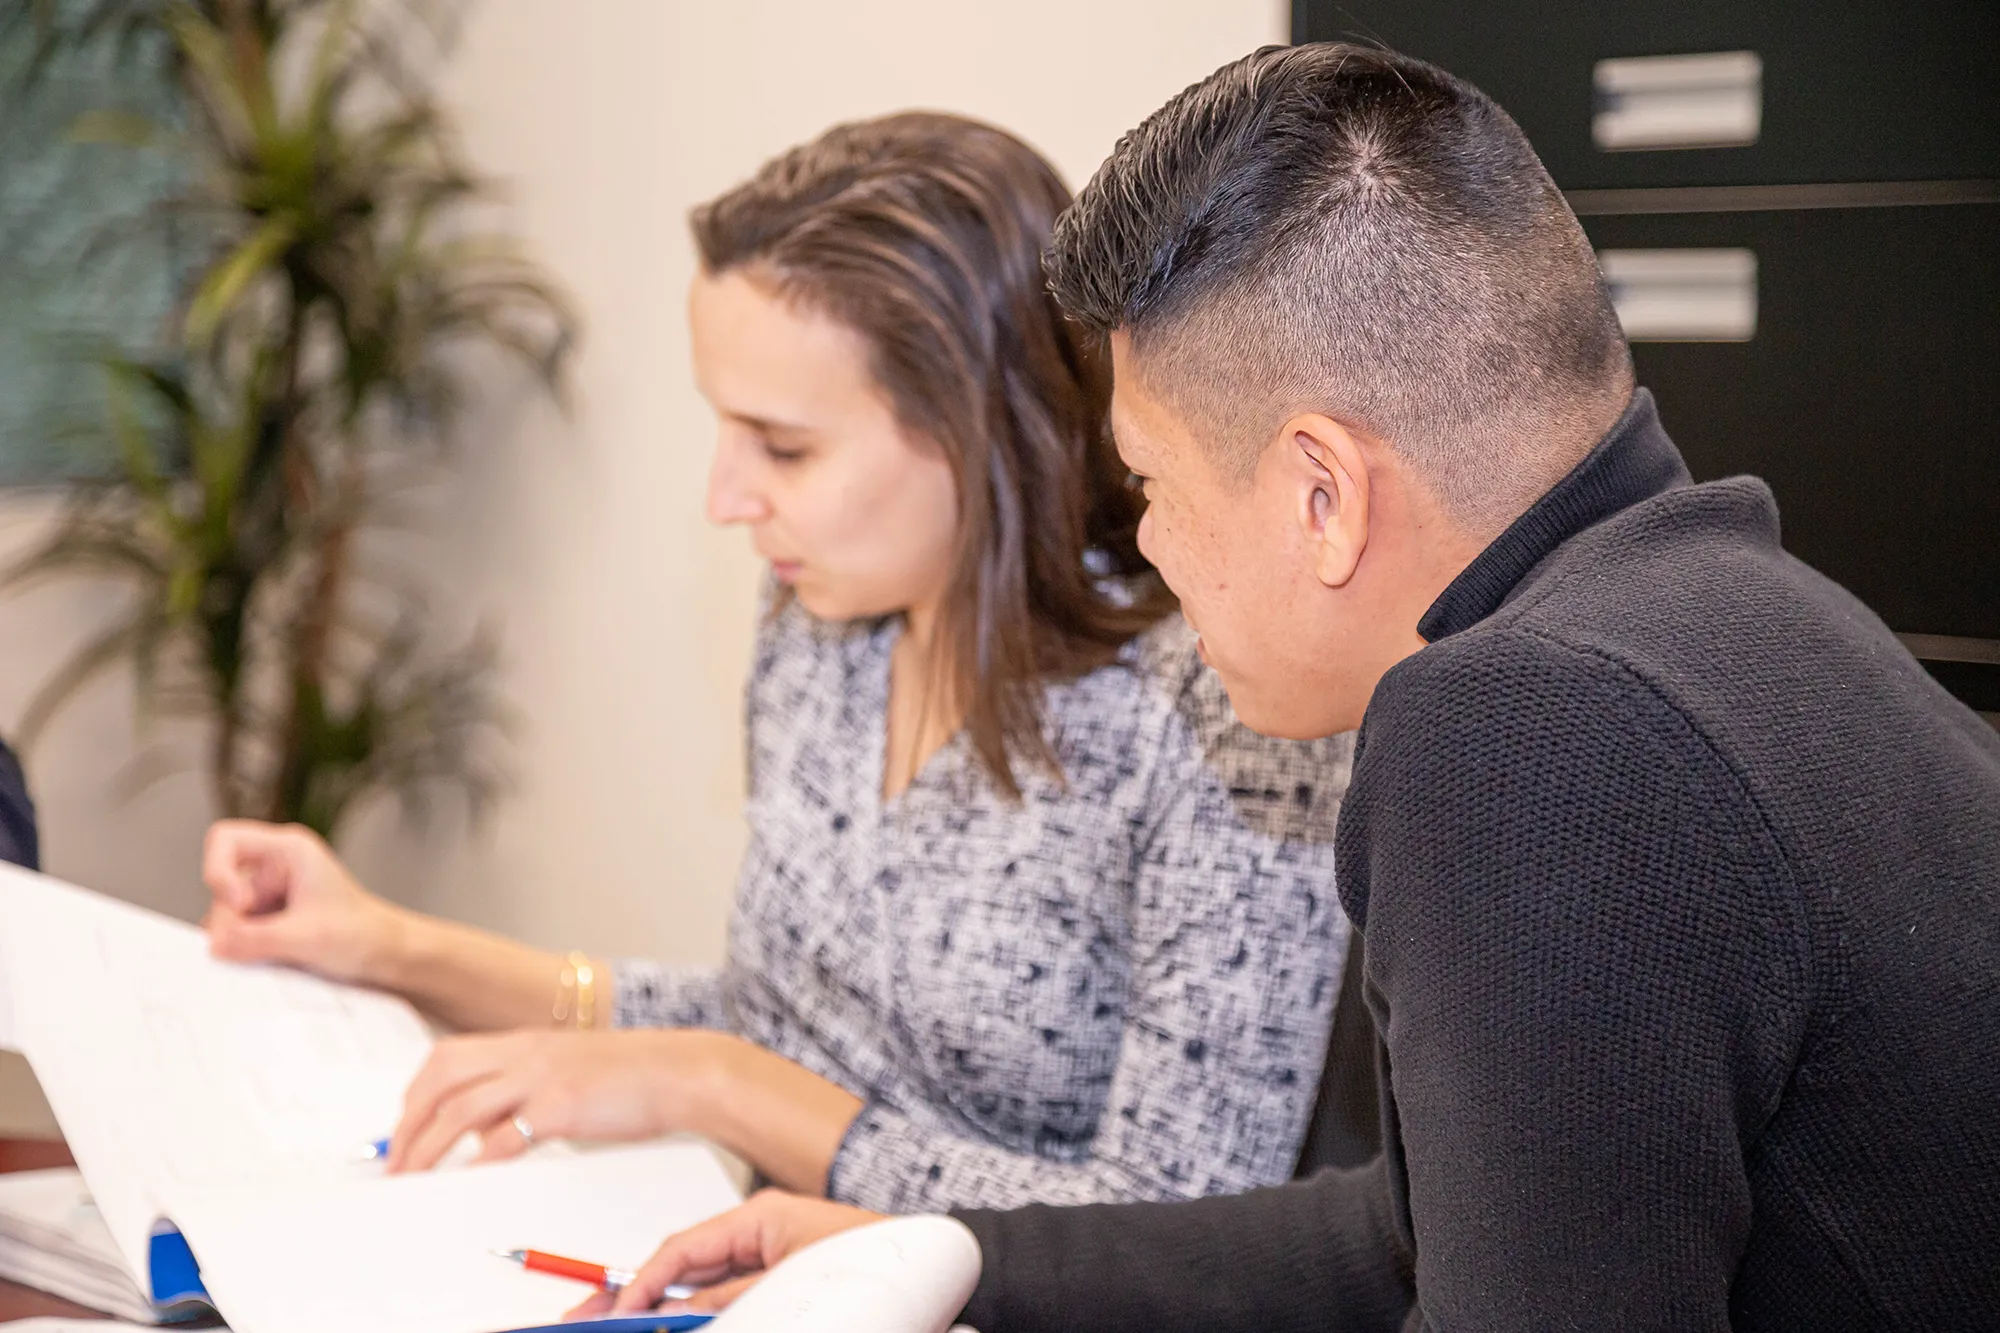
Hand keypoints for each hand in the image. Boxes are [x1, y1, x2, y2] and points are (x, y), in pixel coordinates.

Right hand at [202, 819, 408, 985]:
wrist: (386, 953)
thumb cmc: (361, 933)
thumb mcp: (306, 937)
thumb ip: (255, 939)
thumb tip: (214, 942)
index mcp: (289, 849)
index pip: (226, 839)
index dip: (218, 871)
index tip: (239, 904)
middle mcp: (275, 865)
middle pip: (221, 886)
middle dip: (232, 920)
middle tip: (257, 946)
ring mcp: (269, 892)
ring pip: (227, 913)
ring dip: (239, 938)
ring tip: (277, 952)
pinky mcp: (268, 917)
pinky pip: (237, 930)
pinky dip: (245, 947)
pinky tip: (272, 956)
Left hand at [387, 1028, 725, 1171]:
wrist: (680, 1070)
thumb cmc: (633, 1073)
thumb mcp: (567, 1067)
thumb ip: (524, 1083)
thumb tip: (487, 1123)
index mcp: (524, 1042)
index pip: (447, 1057)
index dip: (415, 1093)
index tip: (404, 1125)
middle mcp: (525, 1054)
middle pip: (440, 1080)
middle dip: (407, 1122)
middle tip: (396, 1157)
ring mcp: (541, 1079)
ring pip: (459, 1110)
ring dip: (426, 1148)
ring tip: (412, 1176)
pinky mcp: (562, 1108)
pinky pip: (504, 1137)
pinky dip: (477, 1159)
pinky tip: (467, 1175)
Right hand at [565, 1189, 885, 1318]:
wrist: (929, 1264)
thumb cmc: (872, 1259)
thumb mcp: (789, 1281)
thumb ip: (732, 1298)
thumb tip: (680, 1313)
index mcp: (759, 1217)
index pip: (683, 1249)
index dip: (642, 1283)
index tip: (615, 1313)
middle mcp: (758, 1234)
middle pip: (680, 1269)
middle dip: (632, 1295)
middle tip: (583, 1321)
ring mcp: (766, 1258)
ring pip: (698, 1289)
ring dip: (658, 1309)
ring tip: (611, 1323)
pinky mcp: (778, 1281)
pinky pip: (726, 1298)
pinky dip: (695, 1313)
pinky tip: (665, 1322)